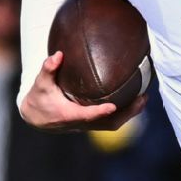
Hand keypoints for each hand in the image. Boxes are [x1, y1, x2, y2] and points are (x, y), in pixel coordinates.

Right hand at [19, 51, 145, 131]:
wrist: (35, 116)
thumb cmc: (39, 97)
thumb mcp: (40, 83)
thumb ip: (48, 69)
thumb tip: (58, 54)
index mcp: (68, 115)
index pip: (86, 115)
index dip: (99, 112)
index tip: (112, 106)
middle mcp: (80, 123)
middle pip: (107, 123)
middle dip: (126, 114)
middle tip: (142, 98)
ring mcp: (87, 125)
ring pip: (112, 125)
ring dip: (129, 114)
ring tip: (144, 99)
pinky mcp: (91, 124)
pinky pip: (111, 121)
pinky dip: (124, 113)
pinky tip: (134, 100)